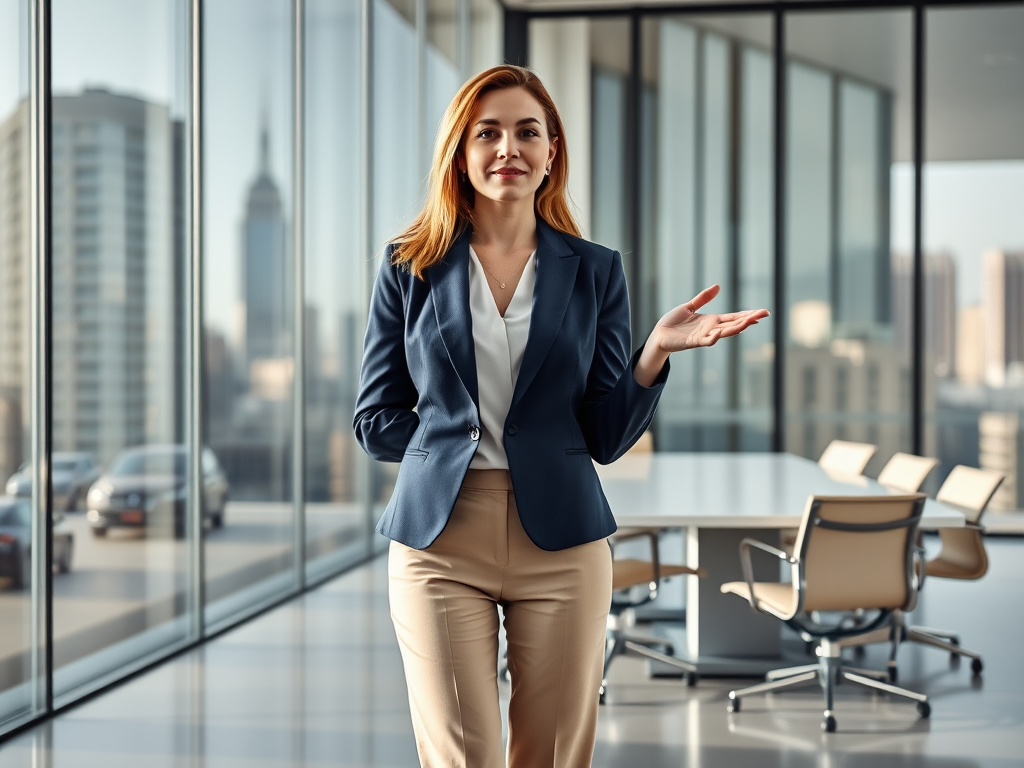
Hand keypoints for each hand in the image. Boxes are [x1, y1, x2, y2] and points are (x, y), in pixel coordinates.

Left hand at [633, 285, 769, 386]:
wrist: (658, 335)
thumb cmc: (673, 323)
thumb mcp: (690, 306)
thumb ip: (703, 298)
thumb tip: (718, 286)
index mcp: (711, 320)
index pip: (733, 317)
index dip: (747, 315)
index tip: (762, 312)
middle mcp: (711, 329)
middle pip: (734, 324)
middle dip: (749, 319)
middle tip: (765, 314)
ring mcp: (704, 336)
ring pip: (725, 332)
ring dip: (738, 327)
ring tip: (751, 321)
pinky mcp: (693, 342)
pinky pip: (706, 341)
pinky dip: (713, 338)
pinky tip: (720, 333)